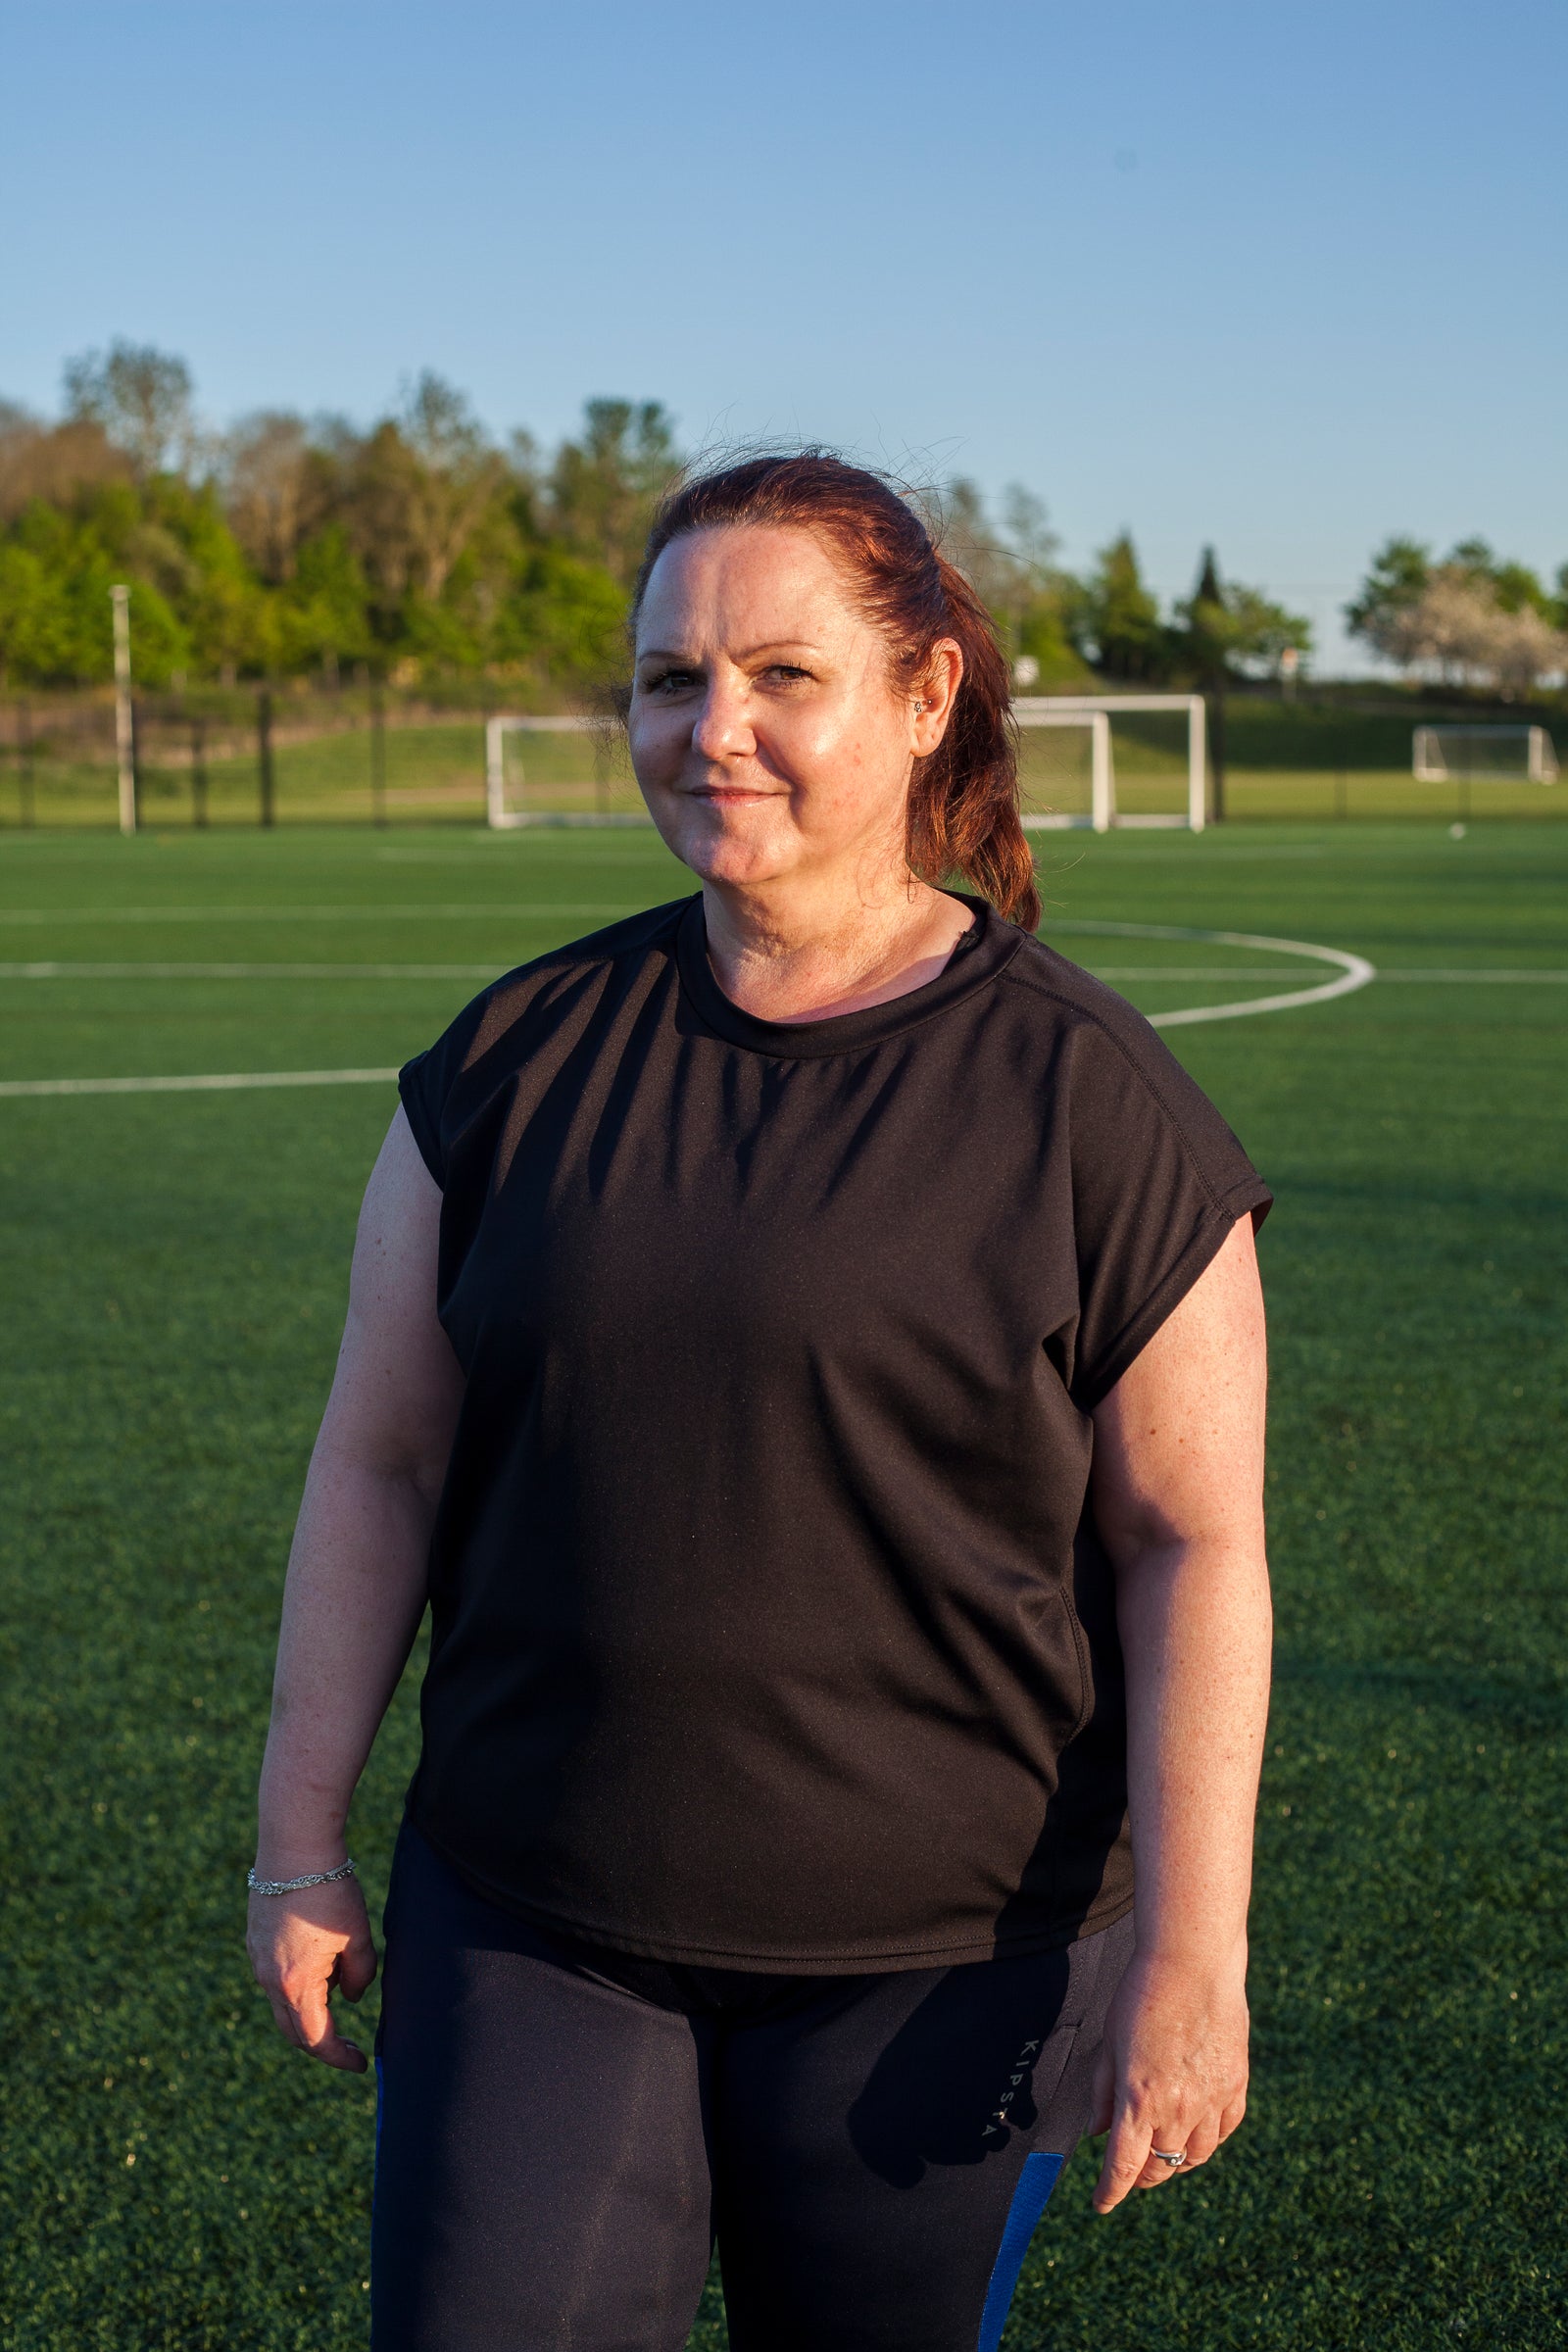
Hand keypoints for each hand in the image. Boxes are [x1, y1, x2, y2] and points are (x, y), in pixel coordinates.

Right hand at [246, 1873, 377, 2072]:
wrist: (294, 1847)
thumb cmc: (330, 1893)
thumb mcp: (357, 1938)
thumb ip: (360, 1976)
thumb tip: (351, 1999)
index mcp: (294, 1986)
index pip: (316, 2040)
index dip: (339, 2057)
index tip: (361, 2064)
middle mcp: (268, 1980)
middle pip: (293, 2030)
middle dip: (322, 2041)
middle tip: (350, 2044)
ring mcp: (256, 1960)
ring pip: (283, 2002)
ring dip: (311, 2007)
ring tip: (342, 1978)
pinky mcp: (255, 1940)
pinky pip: (275, 1977)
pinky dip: (298, 1983)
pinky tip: (322, 1957)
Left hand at [1088, 1945, 1249, 2212]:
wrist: (1193, 1962)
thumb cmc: (1142, 1995)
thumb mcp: (1109, 2041)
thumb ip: (1104, 2091)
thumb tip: (1099, 2131)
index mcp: (1140, 2100)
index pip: (1123, 2167)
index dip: (1110, 2192)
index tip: (1101, 2203)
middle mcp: (1179, 2109)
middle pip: (1160, 2167)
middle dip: (1141, 2176)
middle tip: (1131, 2170)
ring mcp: (1212, 2100)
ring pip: (1196, 2157)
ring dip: (1176, 2162)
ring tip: (1164, 2152)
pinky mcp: (1237, 2085)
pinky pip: (1224, 2131)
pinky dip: (1208, 2140)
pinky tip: (1197, 2131)